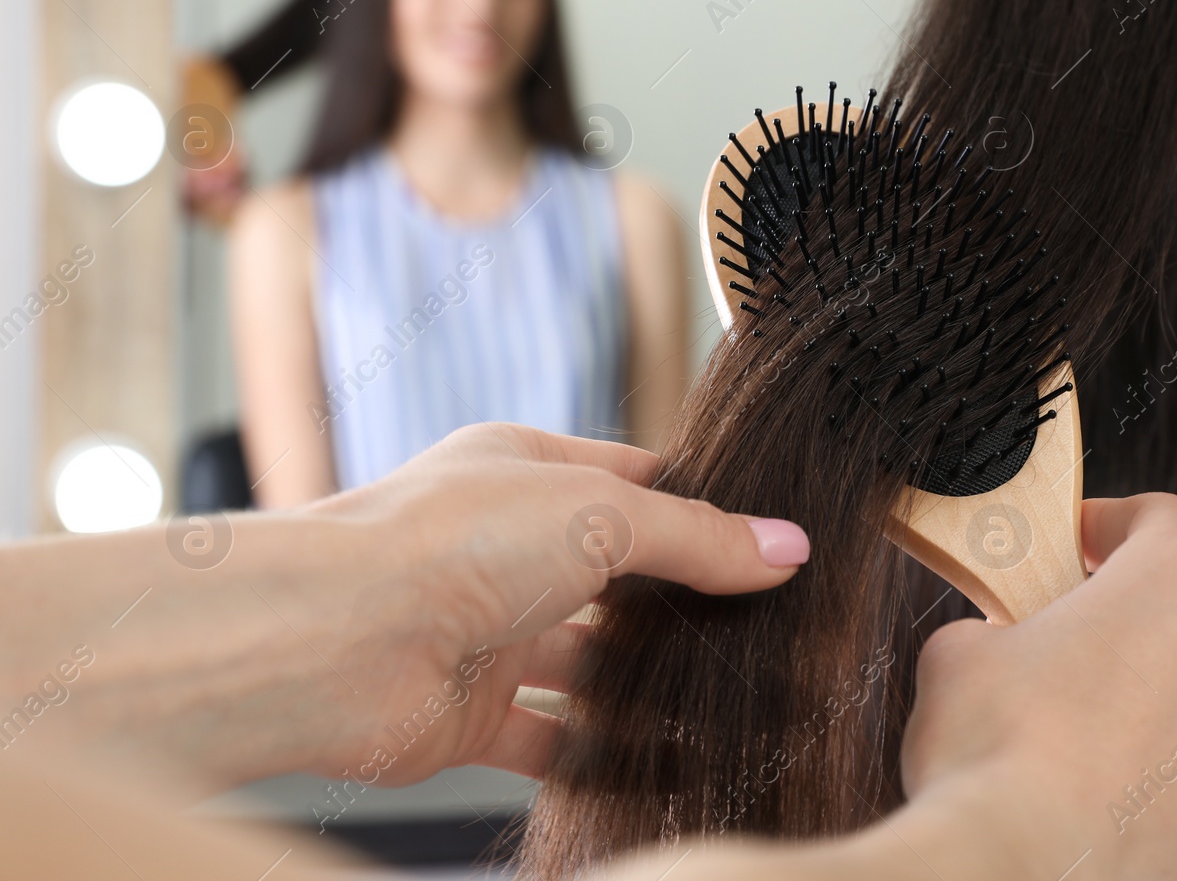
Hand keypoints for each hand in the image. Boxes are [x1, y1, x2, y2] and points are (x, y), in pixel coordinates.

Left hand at [292, 423, 811, 785]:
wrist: (331, 640)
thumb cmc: (447, 543)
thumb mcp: (601, 514)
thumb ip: (696, 537)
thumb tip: (786, 547)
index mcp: (526, 471)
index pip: (633, 482)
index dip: (698, 506)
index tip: (767, 539)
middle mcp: (504, 547)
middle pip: (613, 577)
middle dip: (679, 603)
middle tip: (764, 627)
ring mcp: (486, 631)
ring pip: (585, 662)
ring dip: (645, 684)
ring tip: (732, 700)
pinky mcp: (469, 713)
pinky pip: (548, 740)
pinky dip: (600, 755)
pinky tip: (662, 764)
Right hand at [898, 494, 1176, 879]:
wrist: (1024, 875)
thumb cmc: (994, 756)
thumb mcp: (962, 652)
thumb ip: (1002, 629)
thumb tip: (1006, 650)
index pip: (1162, 517)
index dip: (1112, 525)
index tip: (1082, 545)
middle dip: (1139, 627)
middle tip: (1073, 655)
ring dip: (1170, 707)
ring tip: (1096, 746)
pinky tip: (1131, 802)